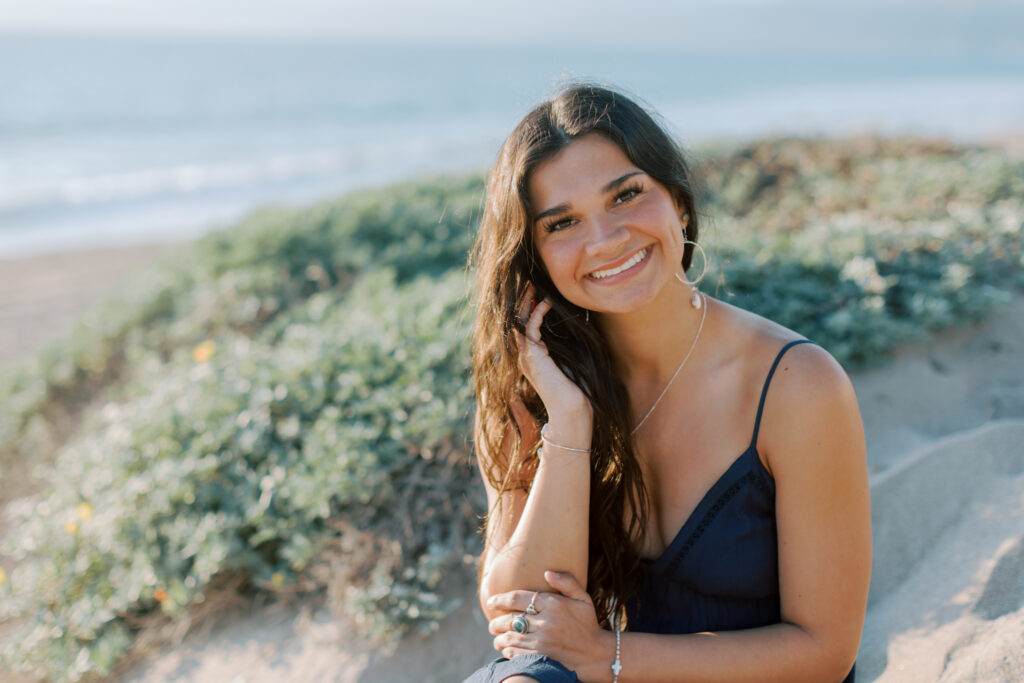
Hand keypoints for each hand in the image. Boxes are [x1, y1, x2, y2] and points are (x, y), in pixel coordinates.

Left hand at [488, 571, 614, 680]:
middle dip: (496, 622)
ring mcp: (543, 641)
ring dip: (499, 638)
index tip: (491, 602)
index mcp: (553, 604)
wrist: (596, 654)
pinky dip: (508, 651)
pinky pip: (516, 653)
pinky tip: (508, 649)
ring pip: (510, 638)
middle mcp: (546, 622)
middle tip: (492, 624)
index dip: (500, 599)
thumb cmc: (587, 624)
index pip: (517, 598)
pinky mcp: (541, 657)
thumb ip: (567, 582)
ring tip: (497, 637)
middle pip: (510, 619)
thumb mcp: (583, 599)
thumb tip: (547, 572)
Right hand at [515, 283, 590, 417]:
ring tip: (534, 285)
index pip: (525, 326)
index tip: (538, 292)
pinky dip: (537, 312)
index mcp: (533, 357)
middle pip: (518, 321)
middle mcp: (526, 355)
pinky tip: (547, 301)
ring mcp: (527, 356)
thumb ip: (569, 345)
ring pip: (520, 321)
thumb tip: (580, 326)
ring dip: (527, 302)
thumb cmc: (576, 391)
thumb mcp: (571, 361)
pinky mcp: (533, 356)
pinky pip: (530, 327)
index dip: (529, 308)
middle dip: (523, 300)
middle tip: (531, 282)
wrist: (571, 410)